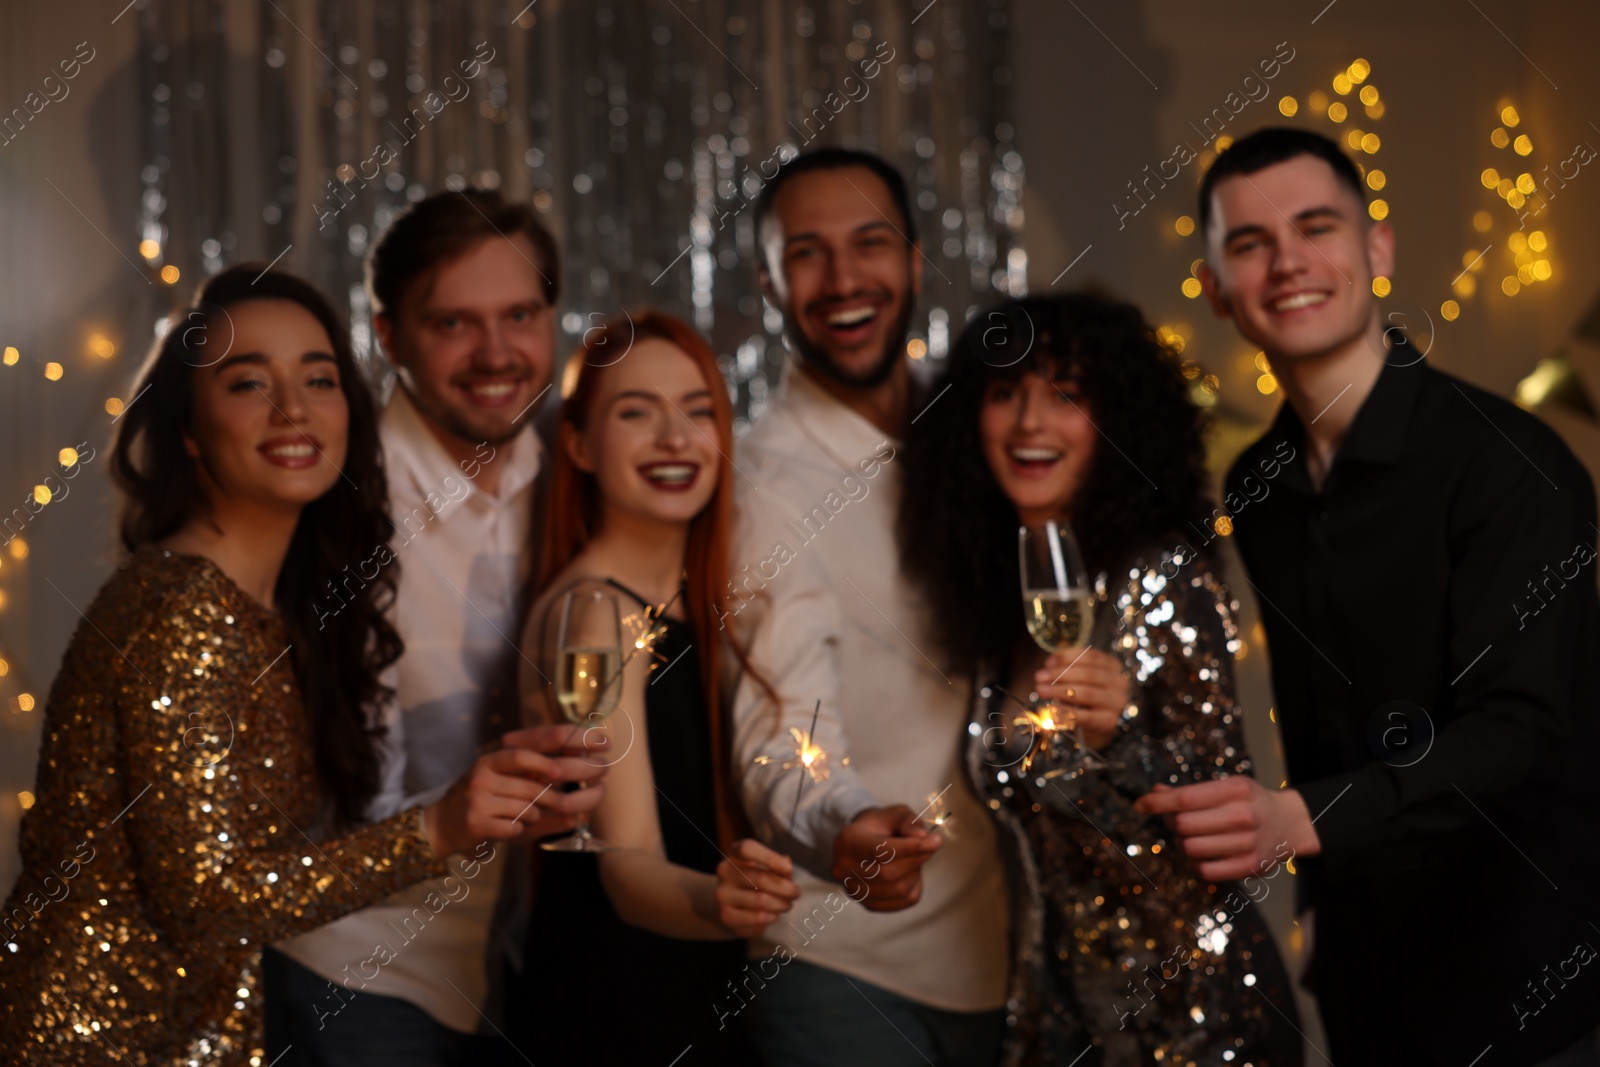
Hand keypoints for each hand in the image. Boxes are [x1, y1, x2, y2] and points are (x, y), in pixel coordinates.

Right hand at [422, 728, 607, 856]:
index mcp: (490, 760)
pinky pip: (513, 828)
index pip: (523, 753)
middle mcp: (482, 774)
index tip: (563, 768)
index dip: (545, 760)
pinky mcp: (475, 822)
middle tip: (565, 805)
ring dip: (531, 817)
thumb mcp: (502, 785)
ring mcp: (477, 798)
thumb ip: (534, 783)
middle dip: (551, 799)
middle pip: (531, 786)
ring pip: (526, 809)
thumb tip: (574, 789)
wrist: (439, 825)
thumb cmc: (480, 802)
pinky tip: (507, 829)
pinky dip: (517, 831)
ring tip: (519, 818)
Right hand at [716, 839, 799, 937]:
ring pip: (761, 900)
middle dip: (785, 888)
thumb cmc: (756, 880)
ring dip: (781, 904)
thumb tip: (787, 866)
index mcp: (735, 854)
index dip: (769, 857)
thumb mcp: (769, 868)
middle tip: (796, 893)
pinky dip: (771, 916)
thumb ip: (780, 866)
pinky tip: (774, 914)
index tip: (788, 869)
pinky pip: (756, 917)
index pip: (747, 848)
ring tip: (787, 904)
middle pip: (760, 878)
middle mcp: (725, 871)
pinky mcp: (726, 915)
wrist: (732, 904)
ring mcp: (723, 894)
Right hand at [830, 805, 942, 911]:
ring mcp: (855, 890)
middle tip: (932, 844)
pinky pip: (905, 901)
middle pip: (889, 873)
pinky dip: (915, 885)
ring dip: (916, 872)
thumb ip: (908, 821)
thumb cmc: (881, 826)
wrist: (864, 842)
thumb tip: (922, 836)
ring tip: (914, 857)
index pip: (880, 851)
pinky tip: (909, 872)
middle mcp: (845, 869)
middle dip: (917, 859)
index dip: (910, 848)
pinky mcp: (869, 904)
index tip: (935, 842)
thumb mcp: (895, 813)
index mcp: (848, 841)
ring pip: (899, 890)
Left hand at [1033, 647, 1129, 750]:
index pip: (1091, 656)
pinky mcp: (1109, 722)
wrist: (1096, 728)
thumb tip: (1051, 661)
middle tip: (1039, 677)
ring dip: (1059, 691)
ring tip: (1040, 690)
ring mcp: (1116, 703)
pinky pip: (1085, 716)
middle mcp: (1119, 683)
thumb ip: (1066, 666)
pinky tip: (1052, 709)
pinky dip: (1066, 712)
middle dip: (1060, 674)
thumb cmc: (1086, 699)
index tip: (1048, 662)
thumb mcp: (1078, 678)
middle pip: (1088, 674)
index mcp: (1113, 666)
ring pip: (1087, 693)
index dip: (1067, 657)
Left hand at [1134, 777, 1319, 881]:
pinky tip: (1200, 853)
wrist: (1290, 824)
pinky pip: (1204, 870)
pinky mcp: (1249, 867)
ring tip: (1190, 835)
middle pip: (1183, 824)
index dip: (1158, 802)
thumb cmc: (1249, 802)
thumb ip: (1191, 792)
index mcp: (1237, 790)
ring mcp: (1248, 844)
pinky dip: (1194, 862)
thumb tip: (1155, 794)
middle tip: (1173, 819)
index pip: (1186, 798)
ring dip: (1181, 842)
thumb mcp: (1226, 787)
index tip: (1140, 804)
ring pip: (1190, 848)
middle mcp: (1244, 816)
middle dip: (1170, 822)